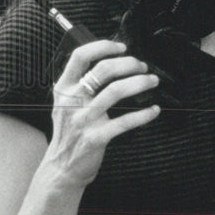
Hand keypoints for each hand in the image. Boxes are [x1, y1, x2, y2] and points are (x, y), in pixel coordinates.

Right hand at [41, 40, 160, 190]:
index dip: (103, 46)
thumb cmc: (70, 132)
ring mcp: (83, 120)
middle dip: (129, 64)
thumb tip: (114, 64)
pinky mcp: (95, 138)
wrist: (60, 168)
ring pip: (115, 91)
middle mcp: (71, 101)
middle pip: (103, 70)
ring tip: (152, 81)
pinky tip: (154, 110)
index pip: (80, 57)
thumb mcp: (66, 104)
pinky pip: (124, 122)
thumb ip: (82, 85)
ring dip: (140, 83)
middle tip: (143, 67)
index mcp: (64, 89)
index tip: (122, 47)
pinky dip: (144, 114)